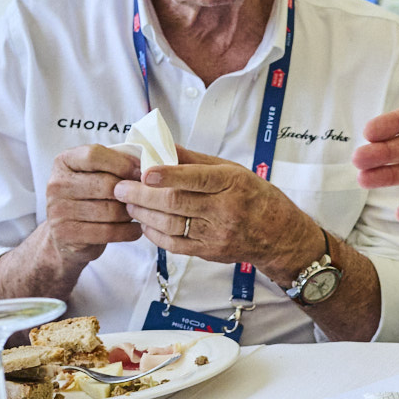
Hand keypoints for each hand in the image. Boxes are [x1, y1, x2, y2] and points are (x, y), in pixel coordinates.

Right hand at [36, 145, 143, 272]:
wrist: (67, 235)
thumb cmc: (90, 197)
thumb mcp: (97, 173)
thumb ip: (116, 163)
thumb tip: (147, 165)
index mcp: (64, 162)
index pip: (94, 155)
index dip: (123, 163)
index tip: (141, 173)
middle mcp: (56, 184)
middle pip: (107, 184)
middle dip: (132, 192)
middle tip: (145, 198)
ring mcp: (57, 210)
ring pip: (111, 210)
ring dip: (131, 213)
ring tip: (138, 212)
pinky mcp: (65, 234)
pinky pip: (108, 232)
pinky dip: (128, 231)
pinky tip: (135, 229)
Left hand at [113, 145, 322, 278]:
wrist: (279, 235)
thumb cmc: (255, 196)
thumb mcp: (232, 170)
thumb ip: (195, 161)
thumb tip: (162, 146)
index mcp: (232, 183)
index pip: (197, 178)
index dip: (169, 175)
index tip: (145, 171)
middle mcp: (225, 209)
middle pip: (175, 203)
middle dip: (141, 195)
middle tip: (120, 187)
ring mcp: (217, 233)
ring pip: (170, 224)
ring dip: (143, 213)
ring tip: (128, 202)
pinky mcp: (210, 252)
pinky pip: (174, 244)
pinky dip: (154, 234)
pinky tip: (145, 223)